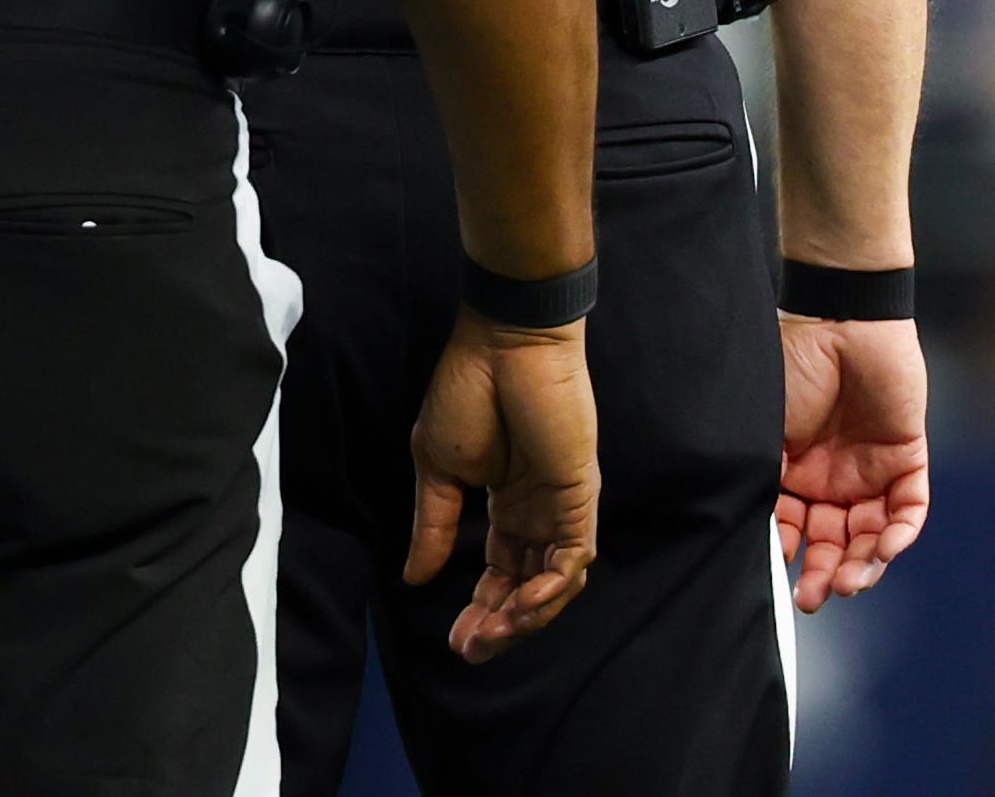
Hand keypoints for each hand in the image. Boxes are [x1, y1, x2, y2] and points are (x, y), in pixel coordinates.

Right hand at [407, 316, 598, 662]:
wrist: (503, 344)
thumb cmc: (466, 392)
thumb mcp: (436, 468)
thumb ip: (433, 524)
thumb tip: (414, 578)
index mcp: (504, 504)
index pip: (498, 572)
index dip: (478, 608)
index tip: (452, 639)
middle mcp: (537, 513)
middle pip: (526, 588)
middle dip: (500, 626)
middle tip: (470, 650)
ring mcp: (562, 507)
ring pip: (554, 584)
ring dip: (525, 616)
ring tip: (491, 635)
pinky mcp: (580, 497)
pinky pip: (574, 559)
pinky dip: (551, 589)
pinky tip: (521, 604)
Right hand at [778, 312, 927, 611]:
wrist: (838, 319)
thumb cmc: (791, 367)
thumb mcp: (765, 429)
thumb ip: (765, 479)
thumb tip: (755, 533)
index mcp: (793, 473)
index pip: (793, 529)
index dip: (788, 555)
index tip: (778, 573)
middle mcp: (831, 480)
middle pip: (832, 542)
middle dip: (825, 574)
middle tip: (814, 597)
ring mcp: (870, 472)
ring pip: (871, 536)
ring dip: (861, 564)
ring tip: (849, 583)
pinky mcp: (907, 459)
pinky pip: (909, 509)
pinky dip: (898, 533)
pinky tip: (882, 548)